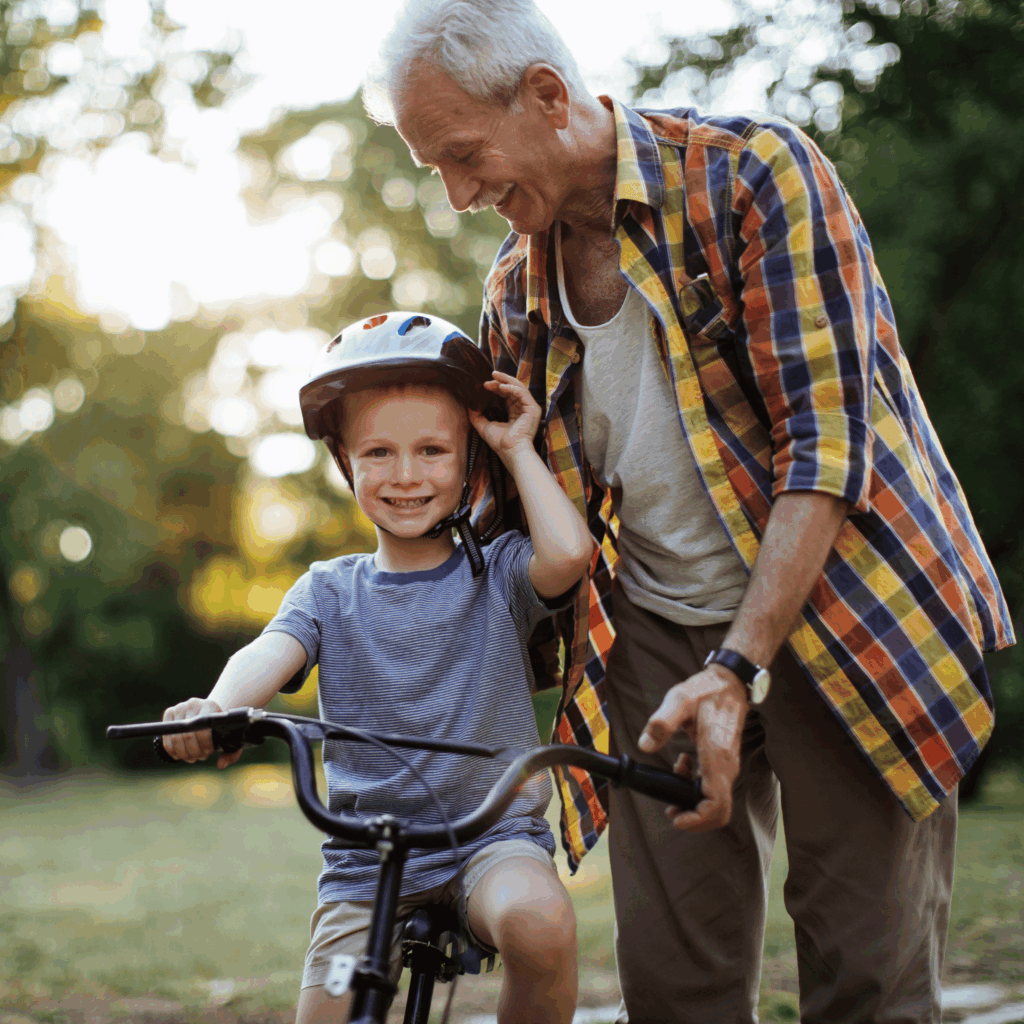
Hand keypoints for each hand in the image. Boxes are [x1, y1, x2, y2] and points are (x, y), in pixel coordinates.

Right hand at [161, 697, 241, 769]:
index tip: (208, 752)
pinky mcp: (169, 712)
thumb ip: (232, 754)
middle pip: (187, 735)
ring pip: (175, 736)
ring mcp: (180, 707)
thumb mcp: (231, 739)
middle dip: (192, 751)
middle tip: (198, 757)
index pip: (203, 728)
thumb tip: (221, 765)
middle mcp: (194, 704)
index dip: (204, 744)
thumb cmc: (220, 729)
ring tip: (191, 757)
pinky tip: (178, 755)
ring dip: (182, 752)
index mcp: (211, 706)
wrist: (209, 713)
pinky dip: (171, 749)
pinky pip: (166, 735)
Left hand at [467, 371, 541, 465]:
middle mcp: (523, 408)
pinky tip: (501, 386)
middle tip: (491, 375)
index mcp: (515, 412)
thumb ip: (477, 416)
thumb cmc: (500, 443)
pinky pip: (522, 393)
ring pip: (519, 387)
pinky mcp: (533, 409)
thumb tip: (469, 406)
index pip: (507, 394)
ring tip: (495, 376)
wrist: (510, 452)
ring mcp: (530, 408)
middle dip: (501, 380)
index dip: (496, 387)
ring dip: (506, 380)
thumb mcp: (484, 426)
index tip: (484, 384)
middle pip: (513, 388)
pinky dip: (511, 388)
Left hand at [637, 665, 748, 830]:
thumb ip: (661, 722)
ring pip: (717, 802)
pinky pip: (714, 788)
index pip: (716, 804)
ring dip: (693, 802)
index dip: (697, 820)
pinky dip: (696, 787)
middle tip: (671, 810)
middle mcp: (726, 766)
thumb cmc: (706, 690)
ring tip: (672, 784)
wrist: (729, 683)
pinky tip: (681, 767)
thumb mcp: (679, 699)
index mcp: (717, 756)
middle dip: (694, 818)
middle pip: (719, 811)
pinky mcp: (724, 763)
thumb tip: (645, 745)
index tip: (677, 817)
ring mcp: (727, 766)